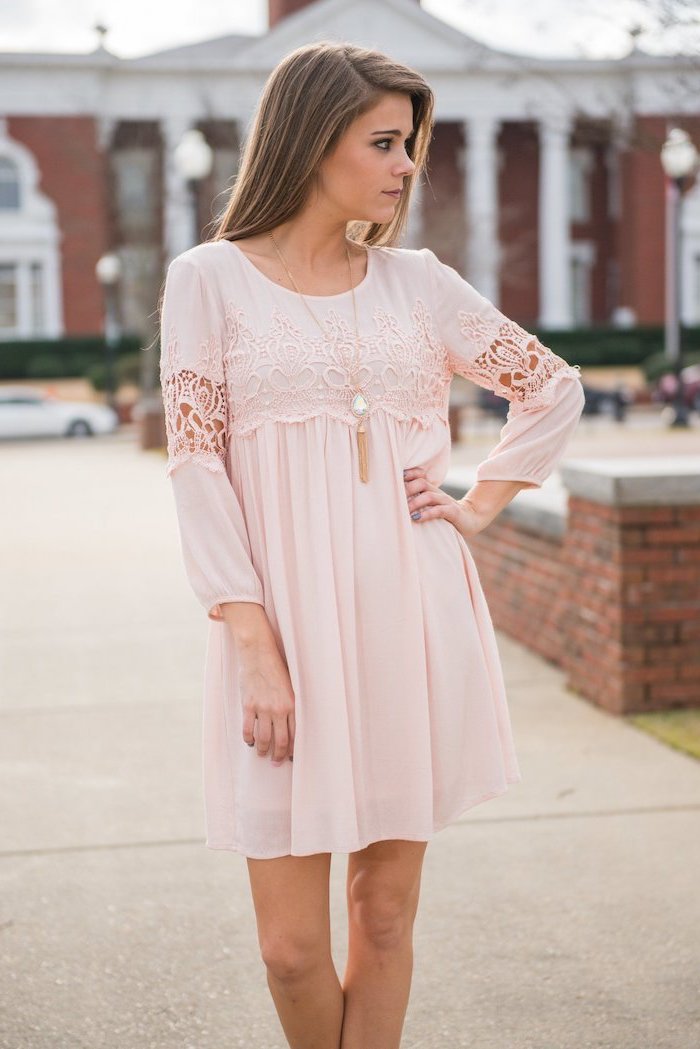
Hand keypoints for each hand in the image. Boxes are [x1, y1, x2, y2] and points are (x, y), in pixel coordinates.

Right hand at [236, 636, 295, 765]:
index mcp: (292, 705)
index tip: (290, 757)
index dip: (292, 750)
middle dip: (279, 755)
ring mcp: (262, 708)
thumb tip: (289, 723)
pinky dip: (249, 739)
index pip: (294, 734)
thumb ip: (290, 704)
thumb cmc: (276, 667)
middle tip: (276, 762)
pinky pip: (248, 729)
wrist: (258, 653)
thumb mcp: (290, 686)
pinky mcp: (248, 705)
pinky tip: (250, 742)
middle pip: (280, 741)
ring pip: (264, 738)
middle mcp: (278, 709)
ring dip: (264, 750)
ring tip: (262, 755)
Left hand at [403, 466, 489, 539]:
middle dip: (408, 490)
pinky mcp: (453, 512)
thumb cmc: (445, 514)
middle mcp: (438, 493)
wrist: (471, 518)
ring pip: (429, 496)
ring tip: (406, 512)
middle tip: (396, 500)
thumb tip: (396, 503)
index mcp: (431, 490)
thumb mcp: (431, 505)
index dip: (408, 475)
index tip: (394, 480)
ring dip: (415, 503)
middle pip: (421, 483)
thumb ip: (418, 501)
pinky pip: (439, 510)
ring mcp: (446, 501)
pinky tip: (417, 518)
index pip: (419, 476)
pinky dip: (427, 514)